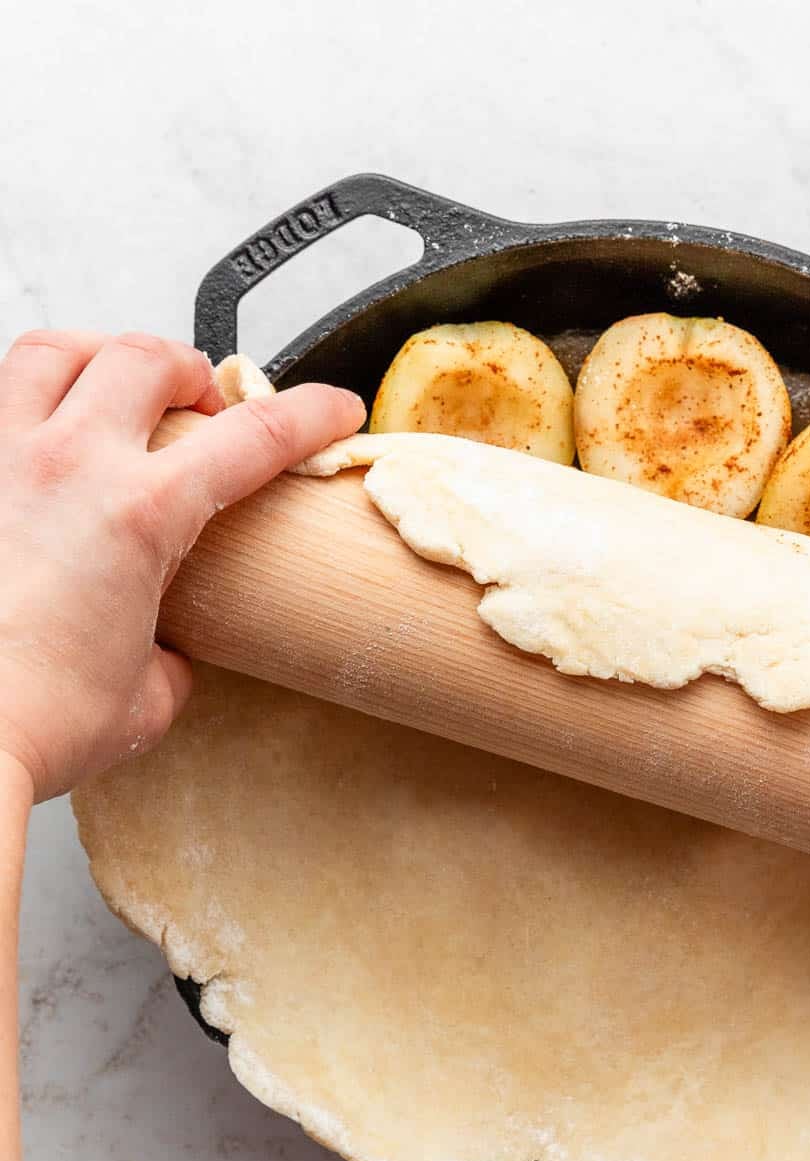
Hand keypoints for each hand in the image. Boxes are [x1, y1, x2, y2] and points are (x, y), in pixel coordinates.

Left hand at [0, 329, 363, 799]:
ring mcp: (2, 460)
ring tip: (115, 387)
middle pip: (148, 358)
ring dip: (100, 356)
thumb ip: (169, 656)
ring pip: (55, 351)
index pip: (254, 436)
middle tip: (205, 407)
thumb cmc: (36, 721)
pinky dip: (29, 398)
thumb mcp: (144, 699)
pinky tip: (41, 438)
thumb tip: (166, 649)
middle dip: (193, 372)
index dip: (311, 416)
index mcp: (141, 513)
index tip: (337, 411)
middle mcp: (69, 465)